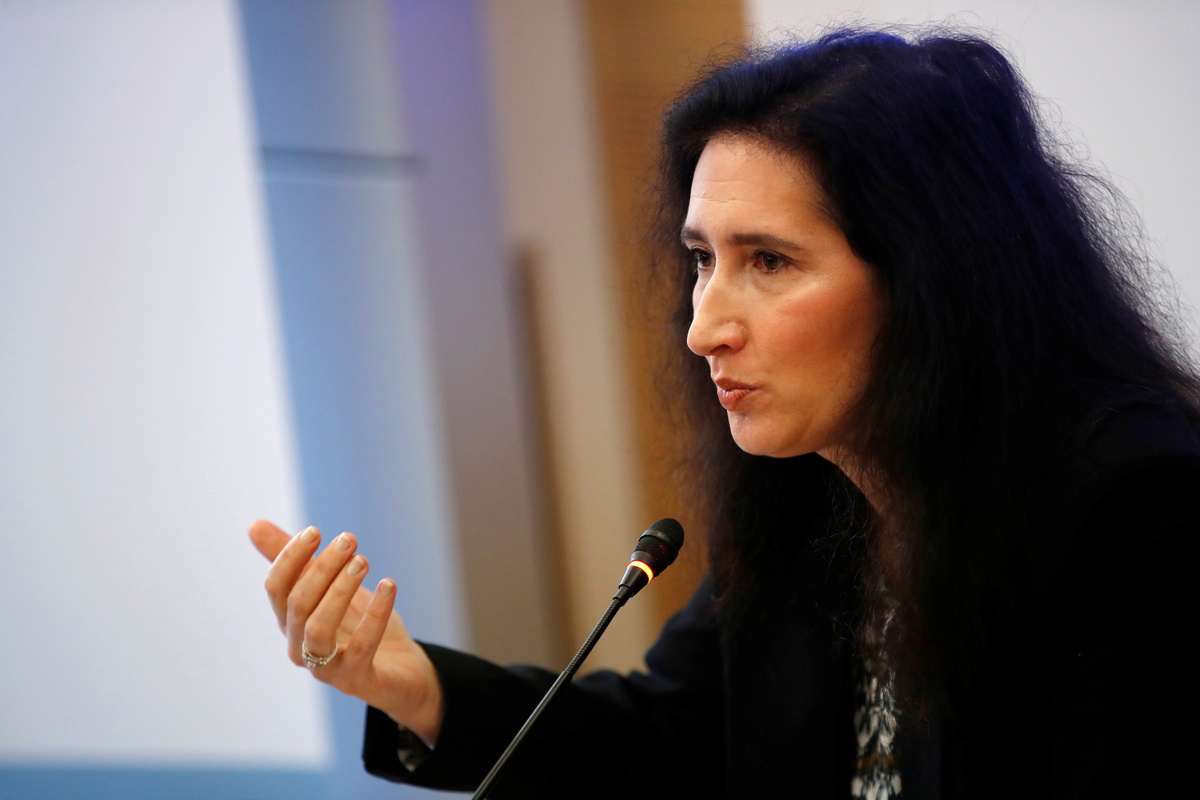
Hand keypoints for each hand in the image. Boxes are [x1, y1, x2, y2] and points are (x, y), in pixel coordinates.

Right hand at [249, 520, 443, 744]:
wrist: (402, 671)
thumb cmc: (360, 625)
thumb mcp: (332, 587)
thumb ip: (300, 561)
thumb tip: (253, 525)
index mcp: (291, 623)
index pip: (276, 588)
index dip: (290, 557)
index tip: (315, 530)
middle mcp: (301, 647)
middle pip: (298, 604)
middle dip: (322, 567)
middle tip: (349, 539)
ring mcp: (326, 668)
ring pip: (319, 627)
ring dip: (340, 589)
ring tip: (363, 561)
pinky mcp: (357, 680)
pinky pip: (362, 646)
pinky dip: (375, 613)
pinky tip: (389, 585)